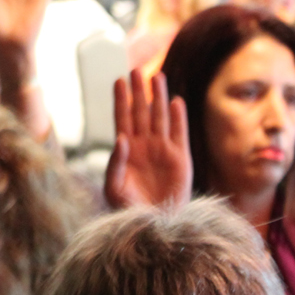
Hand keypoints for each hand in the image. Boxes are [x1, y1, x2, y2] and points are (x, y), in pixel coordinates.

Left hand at [105, 71, 191, 209]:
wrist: (153, 224)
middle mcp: (144, 145)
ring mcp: (163, 150)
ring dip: (158, 97)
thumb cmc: (128, 208)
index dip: (121, 100)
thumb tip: (120, 137)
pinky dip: (177, 118)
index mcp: (126, 150)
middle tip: (135, 70)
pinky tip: (175, 102)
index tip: (118, 81)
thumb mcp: (113, 188)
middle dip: (138, 91)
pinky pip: (179, 133)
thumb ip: (115, 163)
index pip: (122, 119)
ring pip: (160, 117)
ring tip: (157, 76)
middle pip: (141, 112)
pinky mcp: (180, 158)